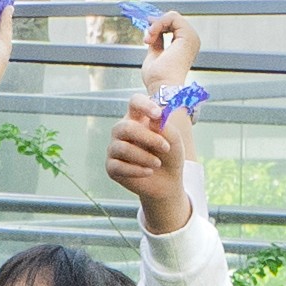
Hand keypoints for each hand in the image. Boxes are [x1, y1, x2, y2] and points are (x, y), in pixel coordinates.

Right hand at [108, 80, 201, 233]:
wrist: (167, 182)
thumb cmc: (169, 155)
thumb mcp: (173, 140)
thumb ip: (164, 127)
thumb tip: (154, 119)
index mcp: (137, 118)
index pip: (135, 102)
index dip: (144, 105)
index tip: (158, 115)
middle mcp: (122, 130)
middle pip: (125, 127)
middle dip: (147, 137)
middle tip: (165, 147)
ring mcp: (114, 148)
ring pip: (122, 148)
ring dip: (144, 157)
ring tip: (158, 164)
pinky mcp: (111, 167)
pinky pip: (118, 166)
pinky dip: (136, 170)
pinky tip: (149, 172)